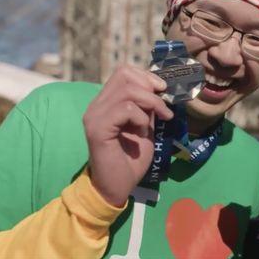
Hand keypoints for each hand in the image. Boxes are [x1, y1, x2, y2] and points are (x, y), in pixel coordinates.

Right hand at [83, 65, 172, 206]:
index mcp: (107, 102)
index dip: (147, 76)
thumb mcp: (145, 127)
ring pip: (127, 90)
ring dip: (150, 103)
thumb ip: (147, 107)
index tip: (163, 91)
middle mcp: (97, 105)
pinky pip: (124, 109)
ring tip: (158, 119)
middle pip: (125, 74)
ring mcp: (94, 116)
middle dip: (150, 87)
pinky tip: (142, 131)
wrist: (116, 187)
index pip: (124, 72)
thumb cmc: (131, 159)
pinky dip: (140, 117)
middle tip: (162, 107)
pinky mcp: (97, 129)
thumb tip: (160, 88)